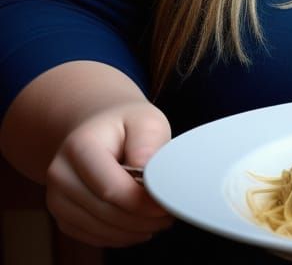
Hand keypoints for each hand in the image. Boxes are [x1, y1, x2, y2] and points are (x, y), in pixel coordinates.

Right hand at [44, 100, 172, 246]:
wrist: (98, 128)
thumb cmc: (125, 125)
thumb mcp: (145, 120)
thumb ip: (149, 145)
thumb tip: (149, 176)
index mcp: (79, 147)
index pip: (110, 188)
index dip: (141, 202)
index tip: (166, 203)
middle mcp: (61, 174)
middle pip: (104, 212)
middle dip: (141, 219)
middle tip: (167, 215)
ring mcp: (57, 198)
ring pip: (99, 229)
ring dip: (133, 230)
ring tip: (158, 220)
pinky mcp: (63, 216)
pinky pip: (93, 236)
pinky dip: (120, 235)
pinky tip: (139, 225)